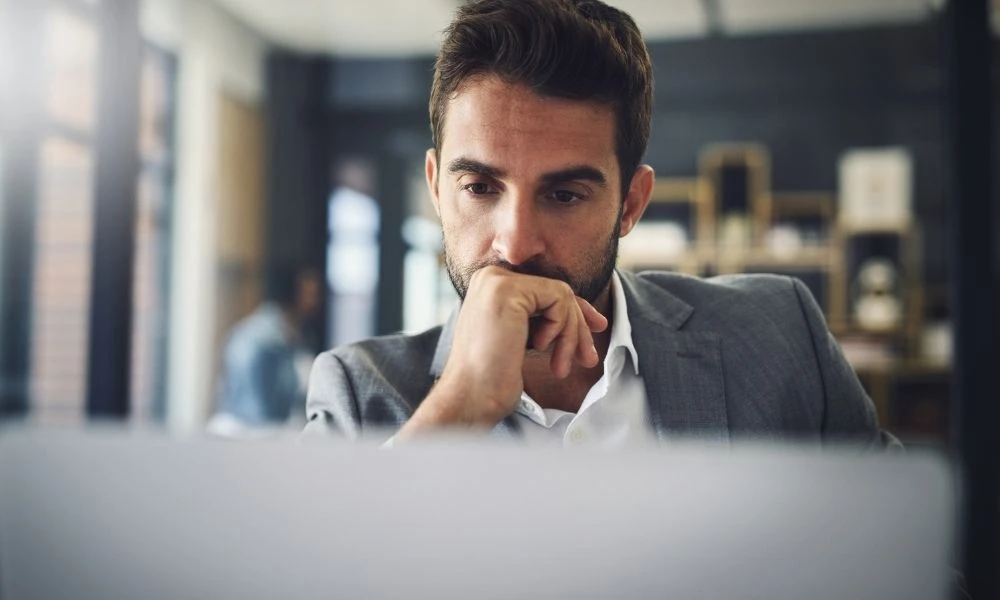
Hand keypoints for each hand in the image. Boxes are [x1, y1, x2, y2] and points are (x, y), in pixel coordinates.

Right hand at [398, 266, 606, 434]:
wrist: (471, 398)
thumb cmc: (493, 379)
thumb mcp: (524, 339)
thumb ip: (543, 318)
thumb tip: (586, 313)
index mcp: (490, 286)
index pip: (545, 290)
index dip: (574, 310)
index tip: (597, 329)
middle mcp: (490, 277)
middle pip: (556, 291)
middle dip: (578, 326)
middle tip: (588, 359)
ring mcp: (496, 281)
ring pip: (562, 295)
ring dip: (571, 334)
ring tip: (561, 366)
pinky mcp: (507, 291)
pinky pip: (559, 299)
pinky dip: (561, 328)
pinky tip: (541, 349)